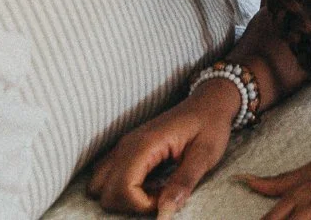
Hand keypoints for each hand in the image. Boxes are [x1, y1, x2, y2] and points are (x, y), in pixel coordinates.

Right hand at [86, 85, 236, 215]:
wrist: (209, 103)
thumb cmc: (210, 125)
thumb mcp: (205, 154)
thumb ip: (184, 183)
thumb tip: (165, 213)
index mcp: (145, 144)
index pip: (121, 188)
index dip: (141, 204)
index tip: (165, 197)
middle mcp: (127, 144)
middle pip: (105, 191)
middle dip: (130, 203)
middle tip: (160, 196)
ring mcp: (123, 146)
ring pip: (99, 184)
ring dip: (122, 196)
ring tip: (152, 191)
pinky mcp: (126, 149)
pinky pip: (107, 175)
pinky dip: (121, 187)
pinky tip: (147, 183)